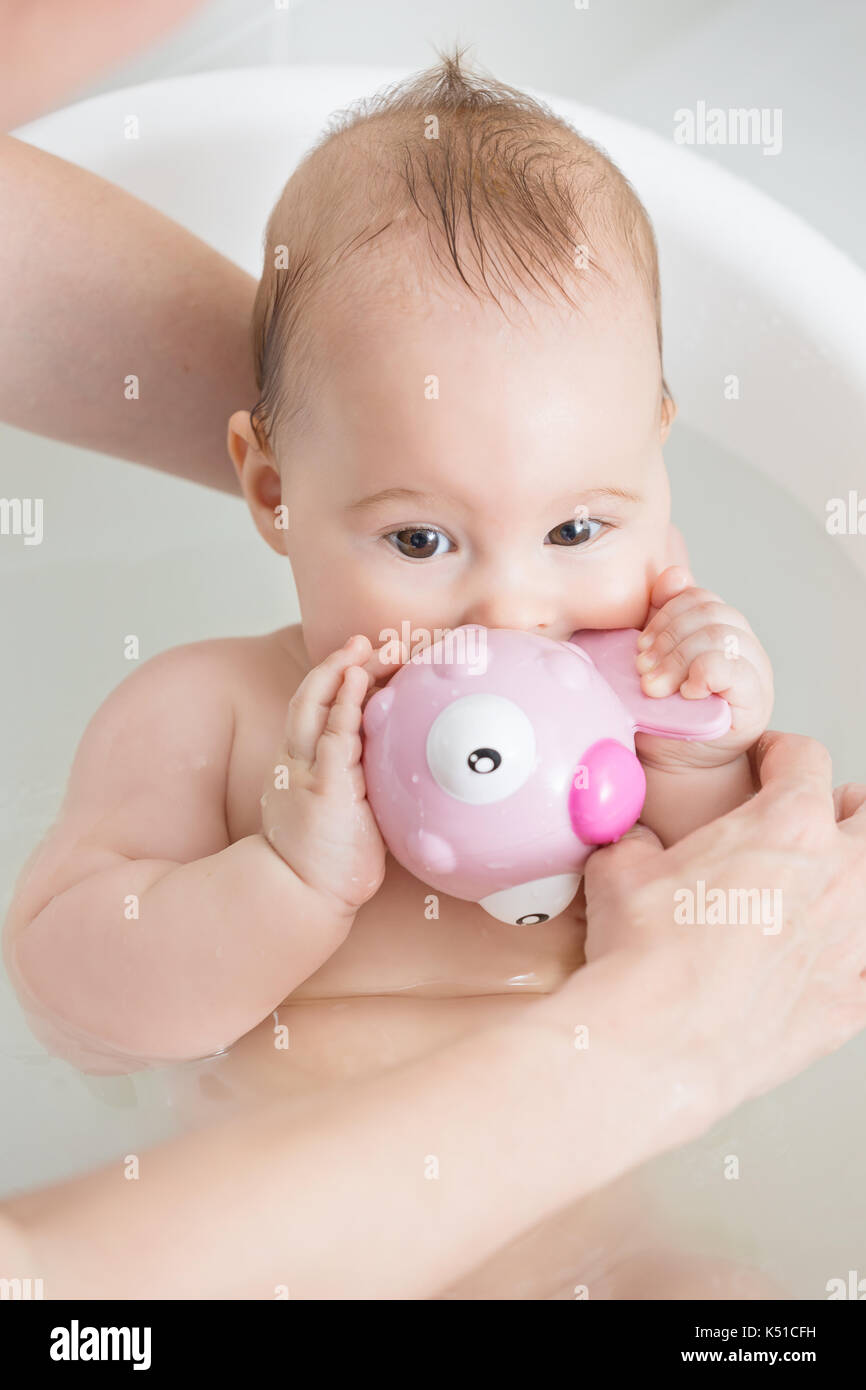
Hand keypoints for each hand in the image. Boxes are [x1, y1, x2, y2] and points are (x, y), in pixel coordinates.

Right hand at [260, 634, 404, 912]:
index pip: (318, 713)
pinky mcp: (323, 784)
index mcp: (306, 768)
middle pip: (312, 698)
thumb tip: (401, 777)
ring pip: (316, 706)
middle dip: (336, 666)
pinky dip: (343, 702)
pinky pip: (332, 734)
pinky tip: (357, 679)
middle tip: (364, 641)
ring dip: (340, 671)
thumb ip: (363, 791)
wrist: (301, 897)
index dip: (336, 684)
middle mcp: (300, 761)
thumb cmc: (328, 865)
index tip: (362, 663)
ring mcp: (308, 771)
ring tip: (362, 645)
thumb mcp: (349, 817)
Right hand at [569, 731, 865, 1112]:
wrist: (659, 1040)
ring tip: (825, 887)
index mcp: (788, 826)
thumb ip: (640, 842)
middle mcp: (840, 874)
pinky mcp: (856, 998)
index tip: (767, 762)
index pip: (804, 759)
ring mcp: (857, 939)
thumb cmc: (645, 956)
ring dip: (853, 876)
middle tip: (815, 818)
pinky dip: (856, 952)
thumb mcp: (621, 868)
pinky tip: (834, 955)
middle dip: (842, 809)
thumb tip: (636, 844)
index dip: (778, 752)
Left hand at [635, 566, 773, 768]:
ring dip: (678, 658)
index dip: (664, 614)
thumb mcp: (654, 659)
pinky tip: (686, 693)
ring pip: (721, 634)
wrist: (675, 762)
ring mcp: (753, 669)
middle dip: (667, 639)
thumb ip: (661, 617)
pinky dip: (703, 674)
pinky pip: (734, 668)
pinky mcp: (756, 699)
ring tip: (654, 687)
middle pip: (710, 611)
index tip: (639, 646)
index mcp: (716, 627)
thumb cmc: (662, 711)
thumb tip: (672, 573)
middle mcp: (741, 643)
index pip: (697, 596)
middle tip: (641, 670)